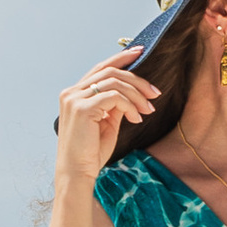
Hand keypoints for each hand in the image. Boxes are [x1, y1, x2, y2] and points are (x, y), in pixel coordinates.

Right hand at [53, 48, 156, 180]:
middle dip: (137, 80)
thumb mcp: (107, 122)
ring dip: (137, 94)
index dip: (121, 58)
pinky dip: (130, 105)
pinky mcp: (82, 109)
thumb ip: (115, 104)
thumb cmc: (90, 152)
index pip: (100, 68)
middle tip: (155, 93)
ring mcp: (74, 99)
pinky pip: (114, 97)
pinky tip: (136, 118)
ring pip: (114, 83)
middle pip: (110, 72)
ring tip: (149, 109)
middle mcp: (71, 92)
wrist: (77, 173)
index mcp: (74, 94)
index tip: (140, 52)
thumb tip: (131, 91)